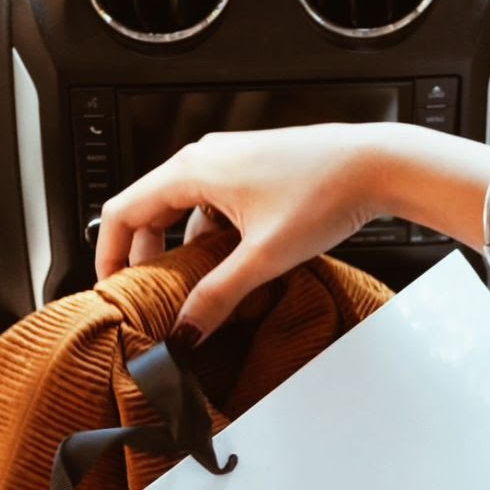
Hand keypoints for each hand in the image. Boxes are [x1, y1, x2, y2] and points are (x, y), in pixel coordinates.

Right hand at [95, 125, 489, 343]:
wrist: (379, 164)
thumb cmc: (326, 192)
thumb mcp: (263, 258)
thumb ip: (218, 297)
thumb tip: (185, 332)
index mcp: (194, 170)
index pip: (124, 211)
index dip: (111, 254)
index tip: (112, 290)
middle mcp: (207, 158)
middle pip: (150, 211)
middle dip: (145, 256)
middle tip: (151, 298)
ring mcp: (232, 162)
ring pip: (185, 210)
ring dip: (182, 250)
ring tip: (195, 290)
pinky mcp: (256, 172)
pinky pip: (214, 206)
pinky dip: (212, 237)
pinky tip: (233, 267)